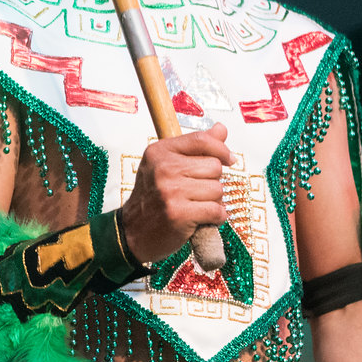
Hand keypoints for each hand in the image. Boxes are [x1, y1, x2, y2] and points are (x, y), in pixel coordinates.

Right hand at [120, 123, 229, 264]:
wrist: (133, 233)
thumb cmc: (154, 198)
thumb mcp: (167, 166)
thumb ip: (196, 147)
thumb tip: (221, 128)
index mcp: (159, 152)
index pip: (201, 140)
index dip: (221, 149)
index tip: (228, 160)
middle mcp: (163, 168)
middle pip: (214, 167)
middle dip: (213, 181)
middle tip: (196, 193)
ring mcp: (170, 191)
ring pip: (217, 190)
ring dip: (214, 202)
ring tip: (195, 206)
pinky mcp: (178, 213)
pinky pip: (216, 211)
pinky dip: (215, 218)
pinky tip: (200, 219)